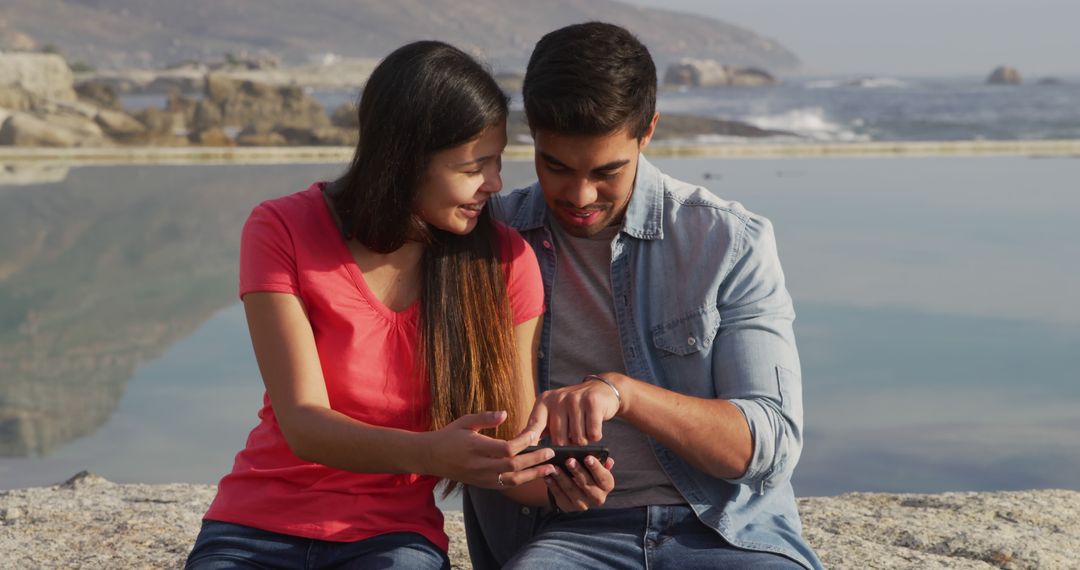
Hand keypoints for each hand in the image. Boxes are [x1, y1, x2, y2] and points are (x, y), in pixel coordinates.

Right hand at [422, 411, 555, 488]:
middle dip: (535, 460)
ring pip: (512, 480)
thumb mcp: (465, 421)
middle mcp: (480, 465)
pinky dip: (522, 481)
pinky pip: (505, 486)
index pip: (506, 448)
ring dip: (533, 475)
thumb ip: (486, 418)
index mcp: (476, 447)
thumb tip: (505, 413)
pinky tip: (534, 476)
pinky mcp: (483, 485)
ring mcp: (481, 478)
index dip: (524, 443)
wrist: (431, 457)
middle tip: (551, 453)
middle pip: (513, 466)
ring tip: (550, 469)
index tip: (536, 434)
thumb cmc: (449, 436)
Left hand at [524, 373, 623, 444]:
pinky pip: (593, 434)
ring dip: (584, 441)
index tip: (527, 455)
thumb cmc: (573, 409)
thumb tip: (521, 447)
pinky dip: (595, 436)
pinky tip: (594, 427)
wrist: (600, 390)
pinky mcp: (592, 402)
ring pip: (578, 438)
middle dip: (568, 445)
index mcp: (544, 402)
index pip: (534, 426)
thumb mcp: (554, 413)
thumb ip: (539, 428)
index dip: (529, 442)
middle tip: (573, 438)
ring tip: (584, 430)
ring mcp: (575, 398)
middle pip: (559, 439)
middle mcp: (557, 398)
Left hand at [546, 454, 615, 510]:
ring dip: (562, 478)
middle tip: (569, 460)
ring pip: (572, 490)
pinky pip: (560, 496)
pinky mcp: (569, 508)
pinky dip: (553, 486)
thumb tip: (609, 461)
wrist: (578, 490)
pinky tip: (548, 477)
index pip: (604, 478)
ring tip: (554, 467)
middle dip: (577, 472)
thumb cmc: (589, 473)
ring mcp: (583, 505)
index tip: (587, 457)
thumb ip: (601, 463)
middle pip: (587, 485)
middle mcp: (598, 498)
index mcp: (607, 486)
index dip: (596, 468)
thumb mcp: (596, 468)